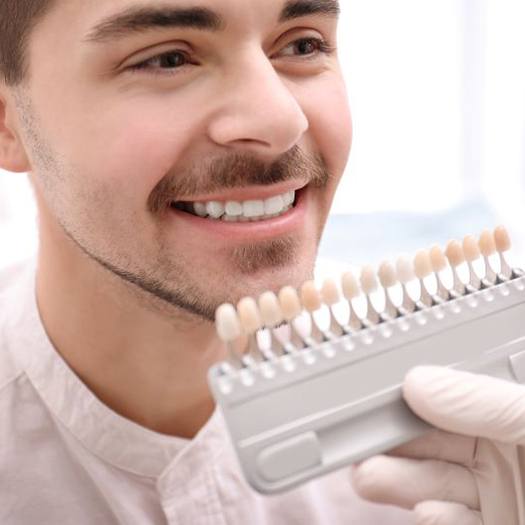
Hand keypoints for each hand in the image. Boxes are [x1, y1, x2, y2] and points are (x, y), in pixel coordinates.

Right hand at [351, 366, 524, 523]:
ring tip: (369, 475)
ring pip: (432, 481)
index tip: (374, 397)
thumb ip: (484, 402)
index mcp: (503, 411)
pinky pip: (453, 523)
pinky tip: (425, 510)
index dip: (408, 396)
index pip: (445, 398)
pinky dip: (436, 518)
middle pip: (428, 441)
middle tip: (358, 439)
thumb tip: (419, 382)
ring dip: (398, 479)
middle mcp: (497, 450)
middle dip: (390, 440)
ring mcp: (495, 493)